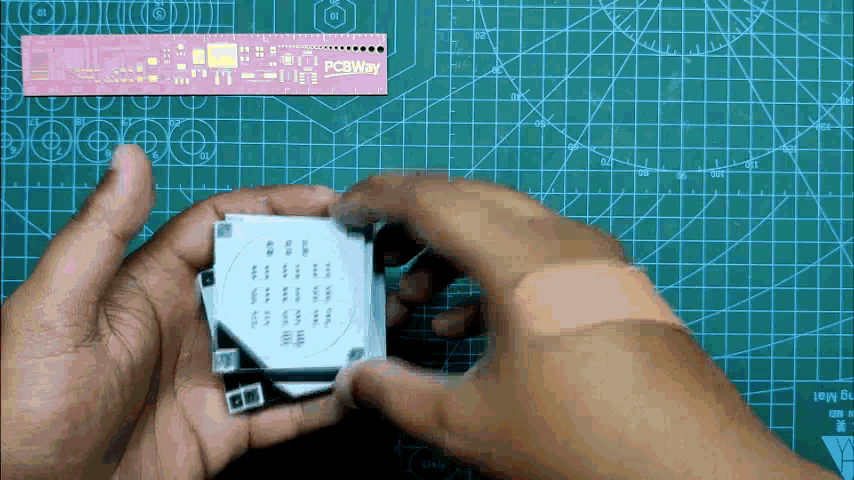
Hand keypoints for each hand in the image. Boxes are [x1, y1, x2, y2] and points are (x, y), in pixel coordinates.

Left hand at [1, 145, 349, 478]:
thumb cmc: (21, 405)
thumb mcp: (53, 312)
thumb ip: (97, 236)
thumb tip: (129, 155)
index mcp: (149, 286)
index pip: (222, 228)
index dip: (273, 207)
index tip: (326, 201)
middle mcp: (188, 326)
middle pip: (266, 283)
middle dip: (314, 266)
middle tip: (366, 258)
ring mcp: (209, 379)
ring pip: (283, 345)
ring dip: (327, 333)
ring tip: (375, 319)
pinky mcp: (222, 431)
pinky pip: (284, 412)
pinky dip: (321, 402)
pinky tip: (355, 389)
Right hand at [330, 174, 838, 479]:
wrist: (698, 473)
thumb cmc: (592, 445)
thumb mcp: (472, 423)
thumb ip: (398, 395)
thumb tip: (356, 381)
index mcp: (524, 259)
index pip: (434, 198)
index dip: (377, 198)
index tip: (345, 212)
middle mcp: (566, 242)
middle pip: (471, 199)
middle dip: (413, 221)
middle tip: (375, 251)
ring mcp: (598, 261)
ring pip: (507, 227)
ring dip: (454, 252)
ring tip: (417, 299)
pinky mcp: (614, 286)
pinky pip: (540, 257)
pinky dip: (494, 276)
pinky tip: (470, 323)